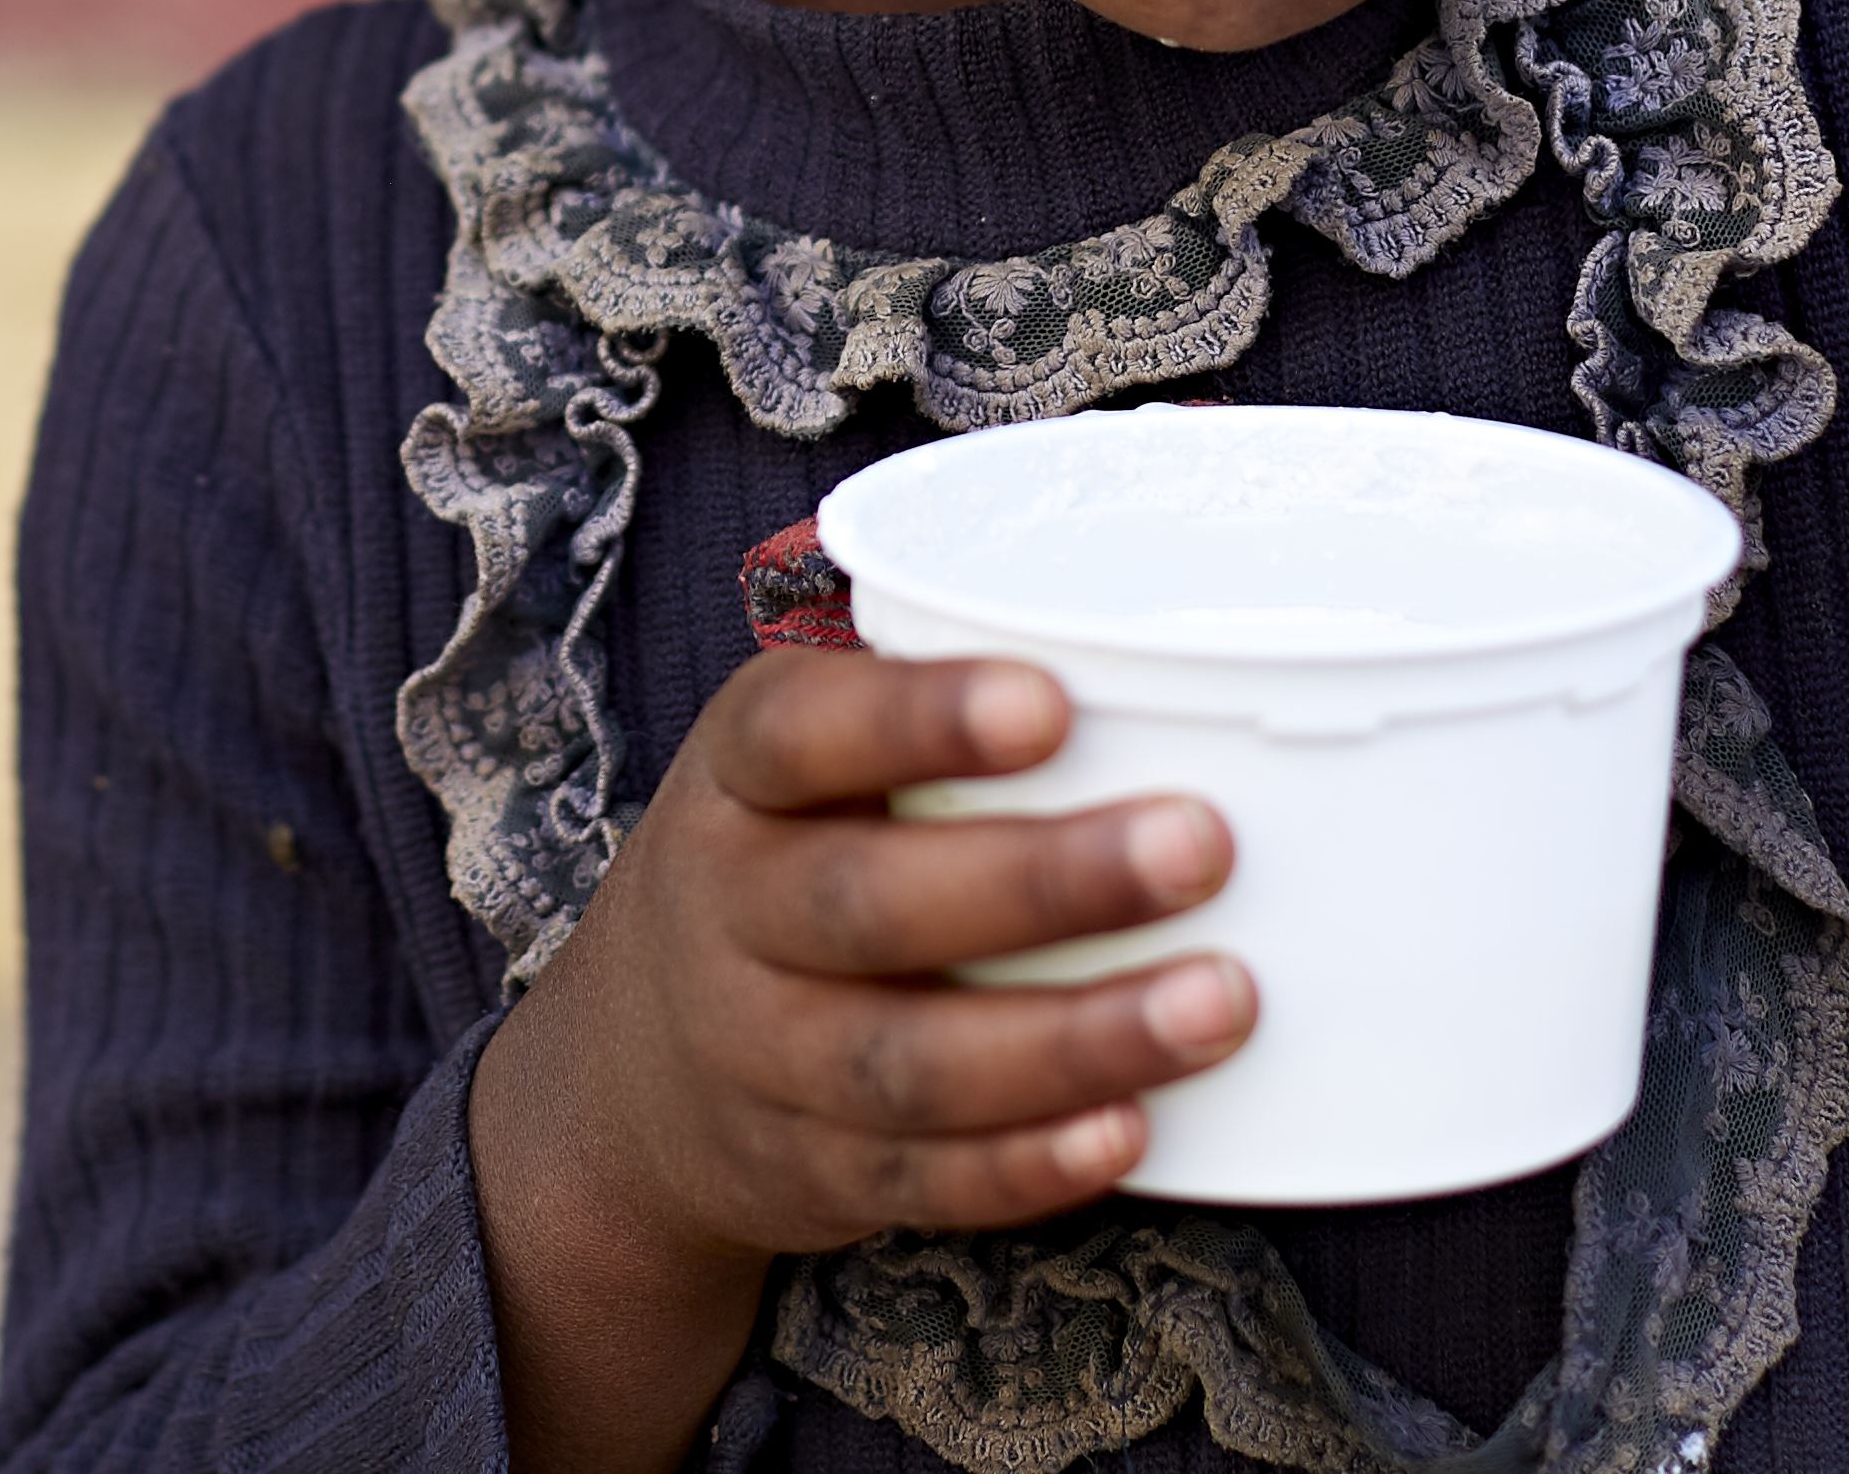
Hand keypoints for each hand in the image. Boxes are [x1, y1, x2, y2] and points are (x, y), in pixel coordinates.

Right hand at [468, 647, 1250, 1473]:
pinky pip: (923, 1180)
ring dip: (1072, 1038)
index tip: (1051, 702)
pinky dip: (1029, 1165)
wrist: (631, 1076)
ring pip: (909, 1061)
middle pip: (869, 904)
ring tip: (1217, 1000)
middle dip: (1043, 880)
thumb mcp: (798, 770)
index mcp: (736, 781)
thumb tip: (1163, 667)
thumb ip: (926, 721)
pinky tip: (1132, 1128)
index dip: (920, 717)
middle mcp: (730, 915)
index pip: (799, 733)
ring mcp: (762, 1059)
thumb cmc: (780, 865)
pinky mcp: (815, 1174)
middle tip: (1199, 845)